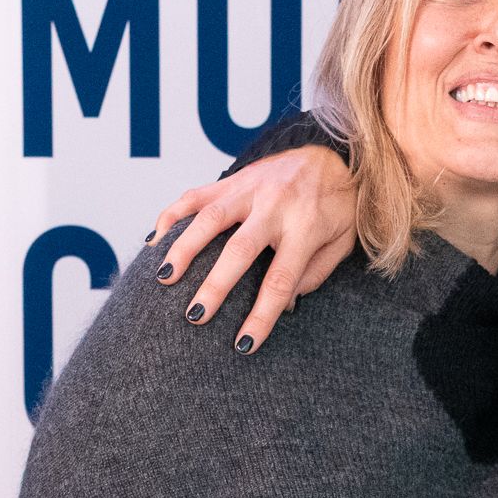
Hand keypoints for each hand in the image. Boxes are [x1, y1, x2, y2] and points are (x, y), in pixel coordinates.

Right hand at [147, 145, 356, 353]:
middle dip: (215, 286)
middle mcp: (275, 206)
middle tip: (195, 316)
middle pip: (240, 250)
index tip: (243, 345)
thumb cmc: (338, 206)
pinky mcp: (233, 179)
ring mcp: (251, 189)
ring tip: (164, 278)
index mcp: (306, 228)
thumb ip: (314, 274)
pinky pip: (196, 195)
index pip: (281, 280)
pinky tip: (156, 240)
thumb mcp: (341, 243)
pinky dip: (172, 215)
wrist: (333, 153)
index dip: (262, 315)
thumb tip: (286, 307)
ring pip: (210, 217)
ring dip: (184, 248)